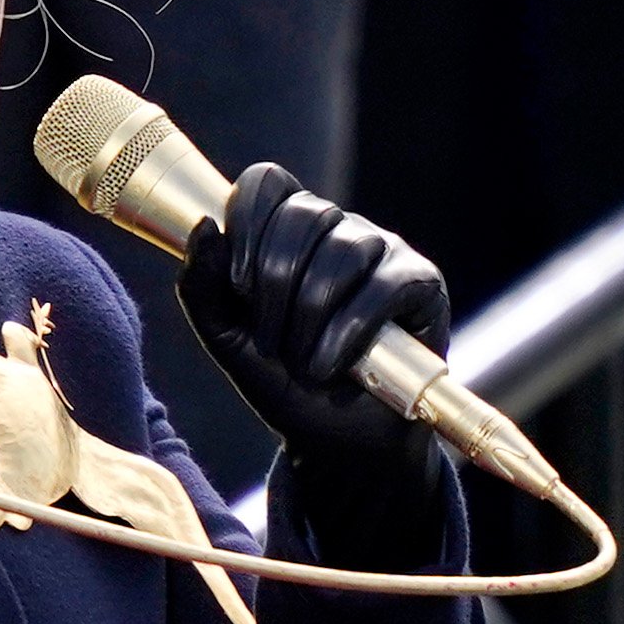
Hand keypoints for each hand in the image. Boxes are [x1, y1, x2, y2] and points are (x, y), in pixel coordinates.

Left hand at [176, 163, 449, 566]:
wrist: (336, 441)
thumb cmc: (283, 381)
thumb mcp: (226, 338)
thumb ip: (202, 285)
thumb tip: (206, 224)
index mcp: (287, 229)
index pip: (266, 183)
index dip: (247, 223)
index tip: (237, 286)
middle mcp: (337, 228)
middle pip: (302, 214)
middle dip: (273, 285)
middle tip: (270, 340)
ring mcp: (382, 250)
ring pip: (342, 249)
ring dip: (309, 315)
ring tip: (303, 361)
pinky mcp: (421, 282)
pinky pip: (384, 285)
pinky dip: (349, 331)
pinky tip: (331, 365)